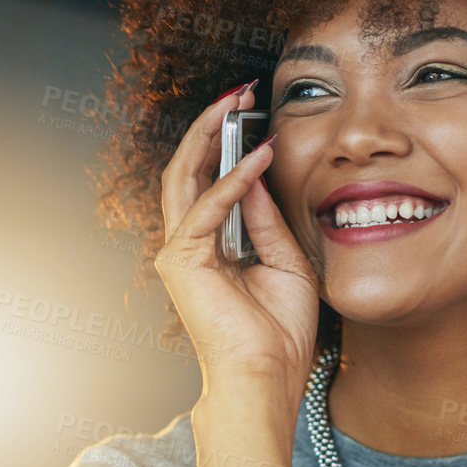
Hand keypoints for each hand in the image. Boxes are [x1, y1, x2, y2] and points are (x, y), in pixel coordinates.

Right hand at [156, 82, 321, 414]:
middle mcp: (188, 245)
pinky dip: (231, 179)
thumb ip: (267, 220)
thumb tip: (257, 176)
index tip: (253, 111)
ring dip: (208, 136)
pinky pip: (206, 207)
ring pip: (184, 177)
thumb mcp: (286, 262)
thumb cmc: (278, 333)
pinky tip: (257, 157)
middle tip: (238, 91)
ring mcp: (180, 252)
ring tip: (235, 103)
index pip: (209, 181)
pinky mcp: (182, 261)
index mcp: (211, 246)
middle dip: (210, 125)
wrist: (267, 375)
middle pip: (188, 170)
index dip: (226, 143)